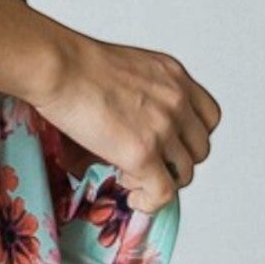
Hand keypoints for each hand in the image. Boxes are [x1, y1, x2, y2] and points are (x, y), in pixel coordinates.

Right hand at [31, 28, 220, 216]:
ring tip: (132, 177)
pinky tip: (133, 196)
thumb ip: (142, 95)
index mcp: (173, 75)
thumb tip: (128, 130)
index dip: (189, 137)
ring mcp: (163, 129)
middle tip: (149, 164)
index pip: (207, 116)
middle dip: (175, 161)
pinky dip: (150, 201)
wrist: (57, 66)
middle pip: (199, 148)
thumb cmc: (73, 62)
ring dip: (160, 180)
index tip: (171, 145)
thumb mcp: (125, 68)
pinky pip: (163, 192)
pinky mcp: (143, 154)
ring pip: (184, 173)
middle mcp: (176, 101)